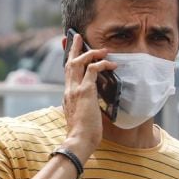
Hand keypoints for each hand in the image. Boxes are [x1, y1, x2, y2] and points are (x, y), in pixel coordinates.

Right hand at [62, 33, 111, 162]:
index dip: (70, 61)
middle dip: (74, 48)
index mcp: (67, 97)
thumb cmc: (82, 135)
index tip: (72, 52)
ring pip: (79, 62)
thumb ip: (84, 109)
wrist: (78, 141)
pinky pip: (93, 70)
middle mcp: (69, 90)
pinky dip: (102, 64)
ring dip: (90, 53)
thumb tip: (91, 107)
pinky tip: (112, 64)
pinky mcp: (85, 91)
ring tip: (102, 49)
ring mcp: (75, 90)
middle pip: (69, 63)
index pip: (67, 74)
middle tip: (78, 37)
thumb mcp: (81, 118)